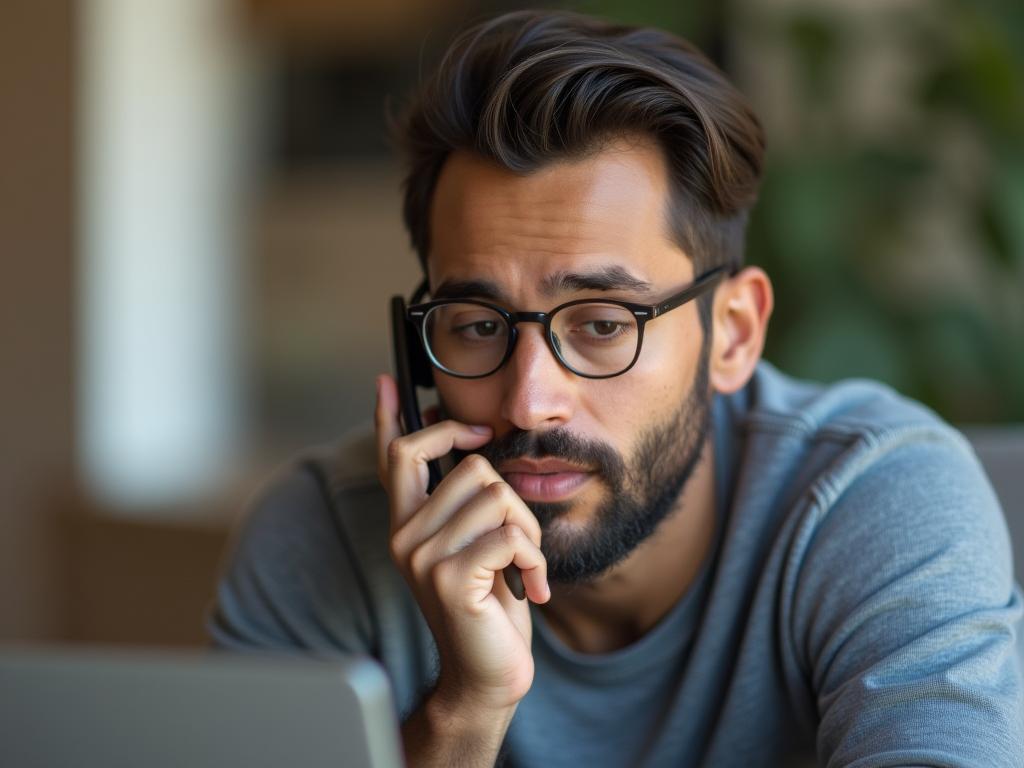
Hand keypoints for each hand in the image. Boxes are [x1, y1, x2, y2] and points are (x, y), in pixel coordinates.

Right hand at [375, 374, 549, 713]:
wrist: (488, 675)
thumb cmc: (489, 605)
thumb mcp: (476, 544)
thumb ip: (465, 503)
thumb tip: (471, 448)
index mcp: (408, 523)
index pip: (395, 456)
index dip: (392, 416)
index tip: (390, 381)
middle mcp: (404, 535)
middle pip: (469, 465)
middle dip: (512, 499)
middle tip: (517, 542)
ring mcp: (420, 556)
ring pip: (497, 496)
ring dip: (528, 534)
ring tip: (520, 569)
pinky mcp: (448, 578)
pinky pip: (510, 535)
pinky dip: (534, 560)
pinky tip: (529, 587)